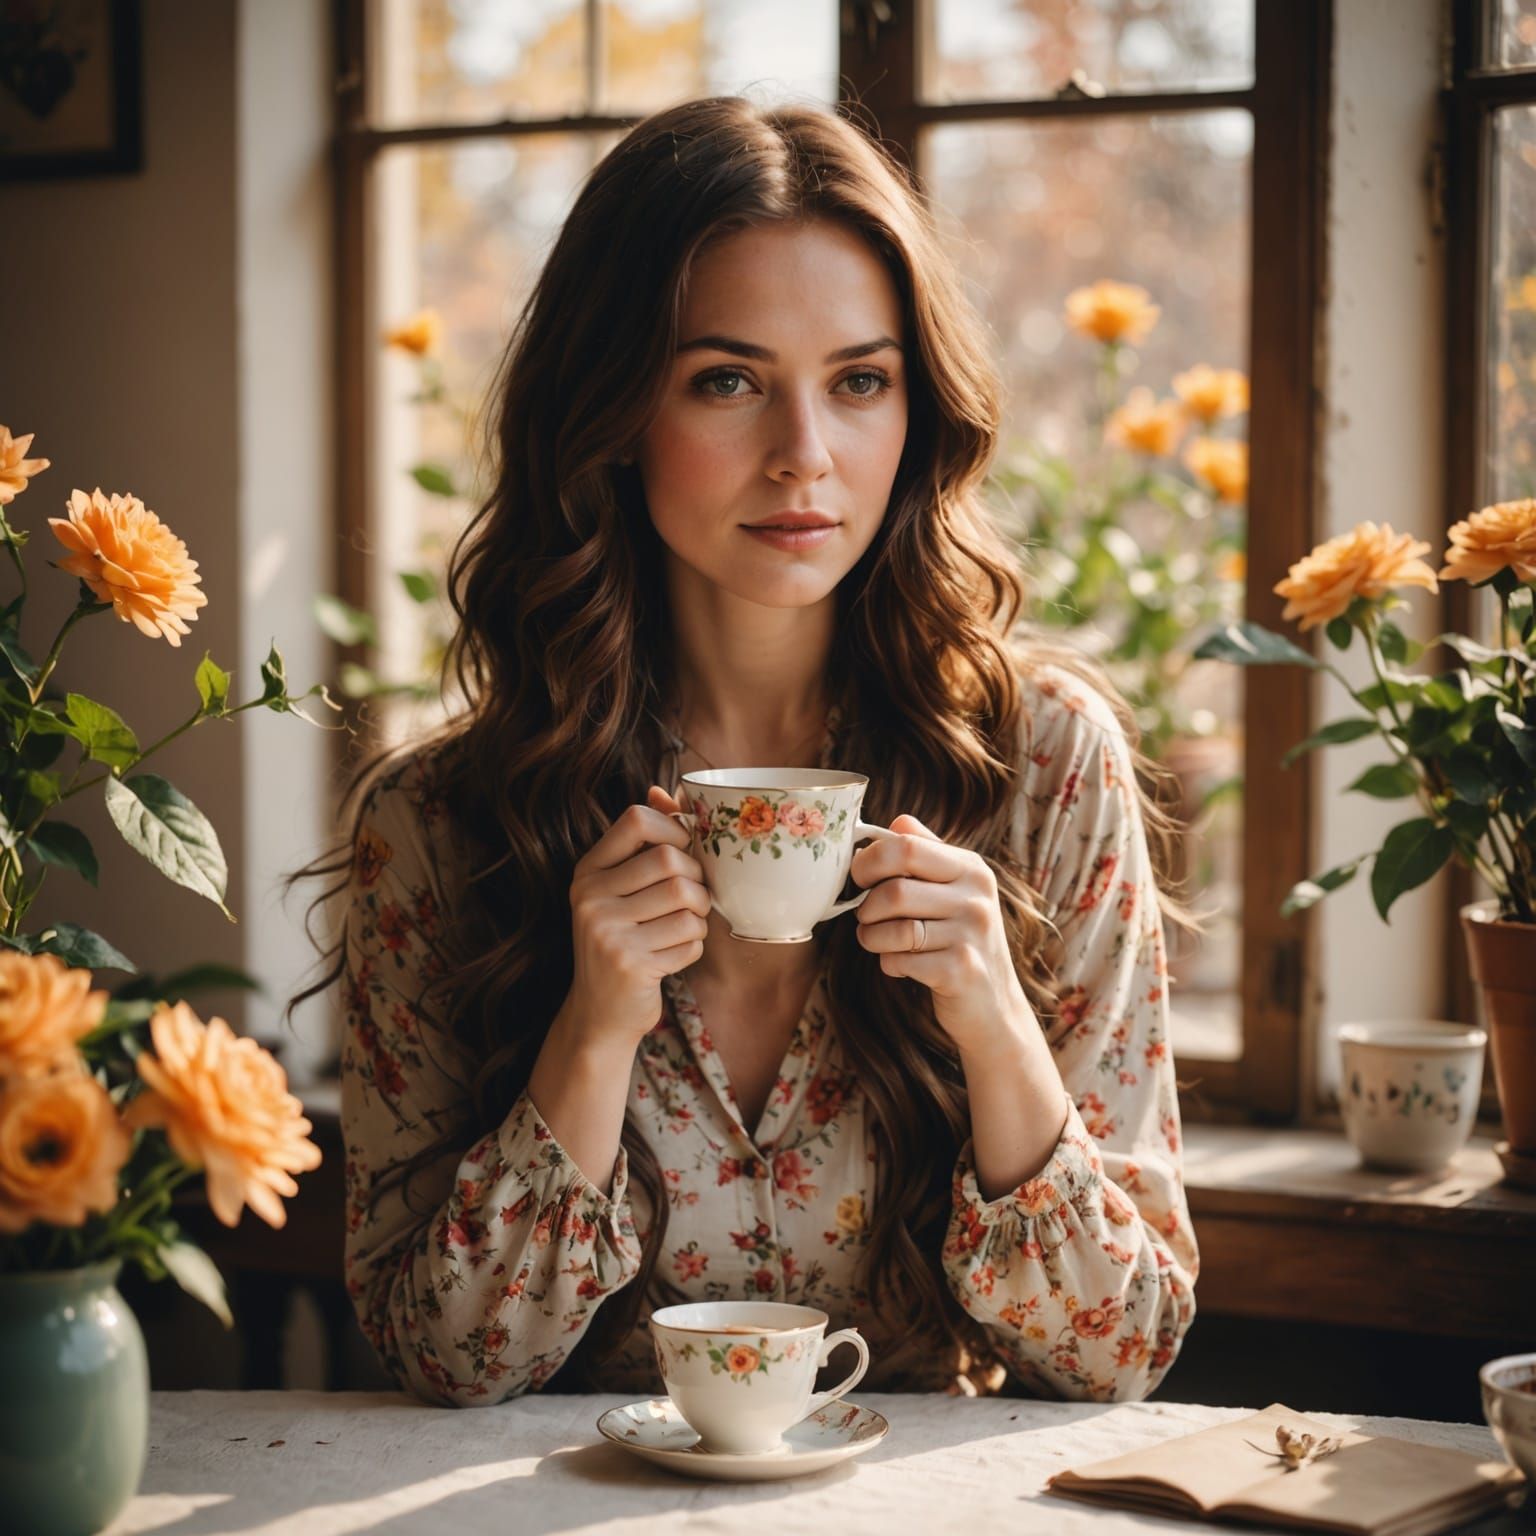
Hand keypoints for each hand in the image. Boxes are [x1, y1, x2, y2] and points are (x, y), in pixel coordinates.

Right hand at [563, 785, 710, 1051]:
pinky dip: (694, 947)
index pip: (636, 819)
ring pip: (687, 900)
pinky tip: (674, 955)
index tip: (684, 851)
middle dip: (697, 880)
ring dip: (700, 916)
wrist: (599, 1014)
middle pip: (670, 860)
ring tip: (687, 926)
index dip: (675, 829)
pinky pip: (690, 939)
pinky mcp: (629, 963)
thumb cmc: (622, 940)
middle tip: (695, 900)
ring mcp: (606, 932)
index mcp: (588, 871)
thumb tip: (665, 788)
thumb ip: (644, 842)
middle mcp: (589, 897)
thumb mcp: (621, 889)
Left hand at [850, 813, 1034, 1059]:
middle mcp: (977, 897)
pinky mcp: (961, 971)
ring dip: (871, 938)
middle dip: (866, 906)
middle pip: (894, 890)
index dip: (870, 860)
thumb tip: (897, 820)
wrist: (993, 1005)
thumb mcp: (954, 889)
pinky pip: (900, 960)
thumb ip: (927, 852)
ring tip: (875, 941)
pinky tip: (899, 965)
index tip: (860, 877)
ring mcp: (972, 935)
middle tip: (865, 916)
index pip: (907, 846)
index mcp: (971, 868)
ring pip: (893, 929)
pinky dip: (888, 964)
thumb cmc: (961, 939)